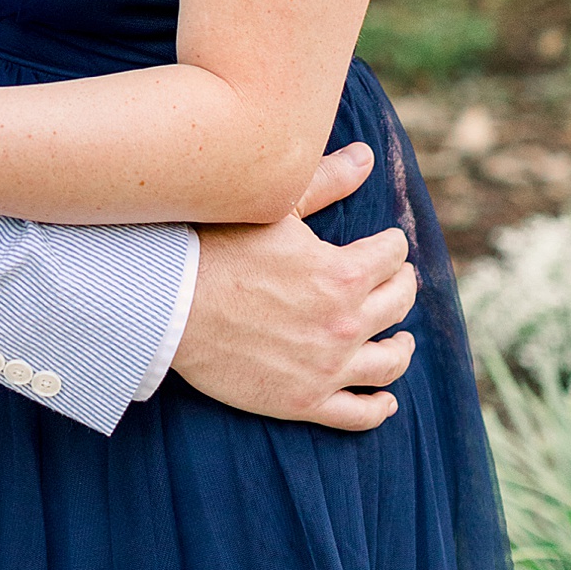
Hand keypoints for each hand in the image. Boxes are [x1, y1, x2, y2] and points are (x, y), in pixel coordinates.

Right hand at [171, 142, 416, 431]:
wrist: (168, 305)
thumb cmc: (217, 247)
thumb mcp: (276, 208)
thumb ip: (326, 180)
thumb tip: (368, 156)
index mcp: (342, 273)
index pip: (393, 255)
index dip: (390, 245)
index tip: (384, 244)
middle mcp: (343, 323)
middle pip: (398, 303)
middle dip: (400, 285)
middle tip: (394, 281)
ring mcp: (326, 367)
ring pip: (389, 361)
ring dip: (401, 346)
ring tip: (400, 339)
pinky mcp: (303, 400)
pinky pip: (358, 413)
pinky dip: (379, 407)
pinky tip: (385, 399)